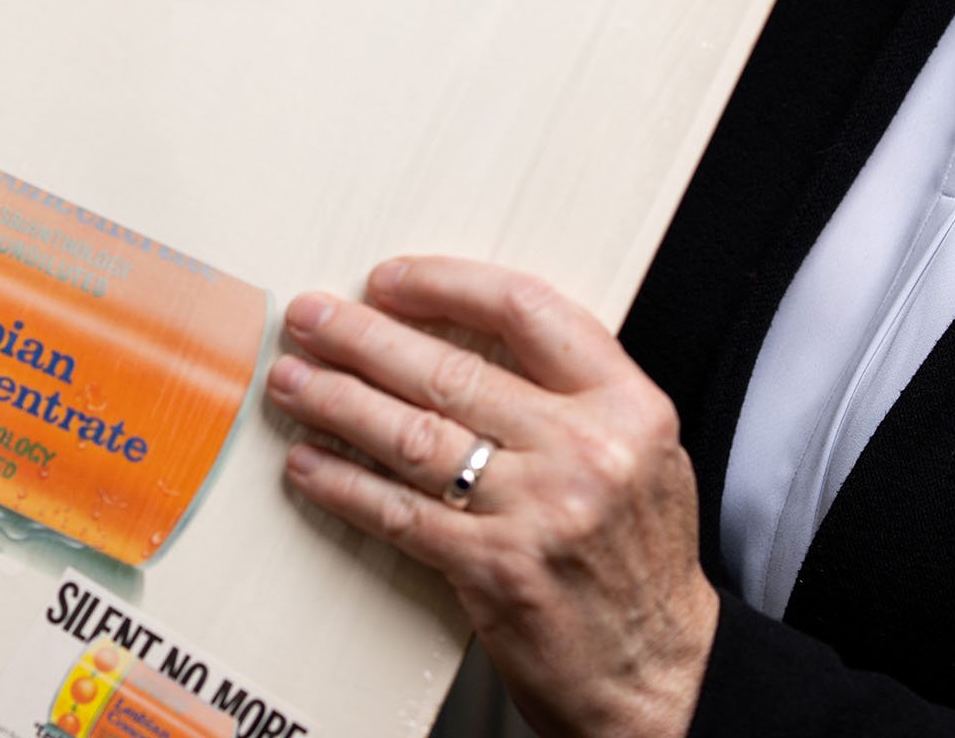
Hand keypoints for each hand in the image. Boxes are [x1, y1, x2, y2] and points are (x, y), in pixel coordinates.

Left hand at [268, 258, 717, 737]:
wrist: (661, 673)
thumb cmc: (644, 564)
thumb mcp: (643, 455)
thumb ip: (576, 396)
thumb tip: (466, 338)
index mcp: (626, 406)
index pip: (525, 310)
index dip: (446, 285)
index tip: (390, 280)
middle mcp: (584, 449)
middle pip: (450, 370)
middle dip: (363, 338)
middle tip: (311, 319)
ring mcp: (538, 511)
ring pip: (412, 434)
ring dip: (338, 403)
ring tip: (294, 383)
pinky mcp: (494, 569)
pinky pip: (400, 512)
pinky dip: (345, 485)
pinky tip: (310, 464)